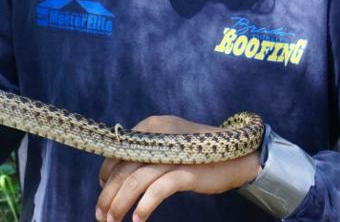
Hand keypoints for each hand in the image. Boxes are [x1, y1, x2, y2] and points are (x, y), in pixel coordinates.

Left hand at [95, 116, 261, 221]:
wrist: (238, 155)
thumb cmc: (199, 153)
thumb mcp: (169, 144)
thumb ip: (147, 152)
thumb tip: (120, 175)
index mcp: (150, 127)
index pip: (118, 151)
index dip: (105, 174)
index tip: (102, 191)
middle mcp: (158, 137)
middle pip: (123, 169)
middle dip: (108, 195)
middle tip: (101, 215)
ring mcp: (172, 154)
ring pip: (135, 181)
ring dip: (120, 204)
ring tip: (113, 221)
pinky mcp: (186, 171)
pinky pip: (158, 191)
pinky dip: (144, 206)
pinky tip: (138, 219)